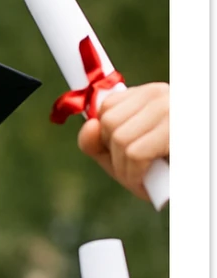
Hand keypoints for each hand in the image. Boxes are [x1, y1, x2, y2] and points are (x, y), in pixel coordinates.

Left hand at [77, 82, 168, 200]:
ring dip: (123, 170)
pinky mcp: (176, 129)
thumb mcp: (122, 156)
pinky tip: (147, 184)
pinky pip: (134, 152)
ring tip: (141, 178)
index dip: (104, 137)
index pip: (105, 106)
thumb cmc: (162, 169)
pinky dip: (134, 176)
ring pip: (118, 137)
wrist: (187, 179)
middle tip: (134, 170)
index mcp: (149, 94)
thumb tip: (89, 126)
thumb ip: (98, 144)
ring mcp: (171, 108)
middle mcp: (161, 93)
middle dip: (113, 155)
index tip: (123, 154)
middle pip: (108, 122)